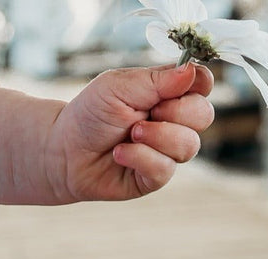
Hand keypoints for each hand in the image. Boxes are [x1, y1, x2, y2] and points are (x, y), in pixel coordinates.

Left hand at [45, 62, 215, 202]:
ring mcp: (165, 152)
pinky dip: (141, 158)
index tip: (177, 85)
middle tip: (146, 112)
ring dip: (158, 136)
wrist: (63, 151)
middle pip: (204, 116)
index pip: (202, 86)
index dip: (198, 85)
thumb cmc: (90, 114)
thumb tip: (192, 72)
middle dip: (177, 112)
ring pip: (189, 145)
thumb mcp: (119, 86)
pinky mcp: (152, 178)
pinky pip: (164, 169)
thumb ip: (156, 79)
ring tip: (129, 133)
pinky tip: (119, 154)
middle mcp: (172, 122)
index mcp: (168, 94)